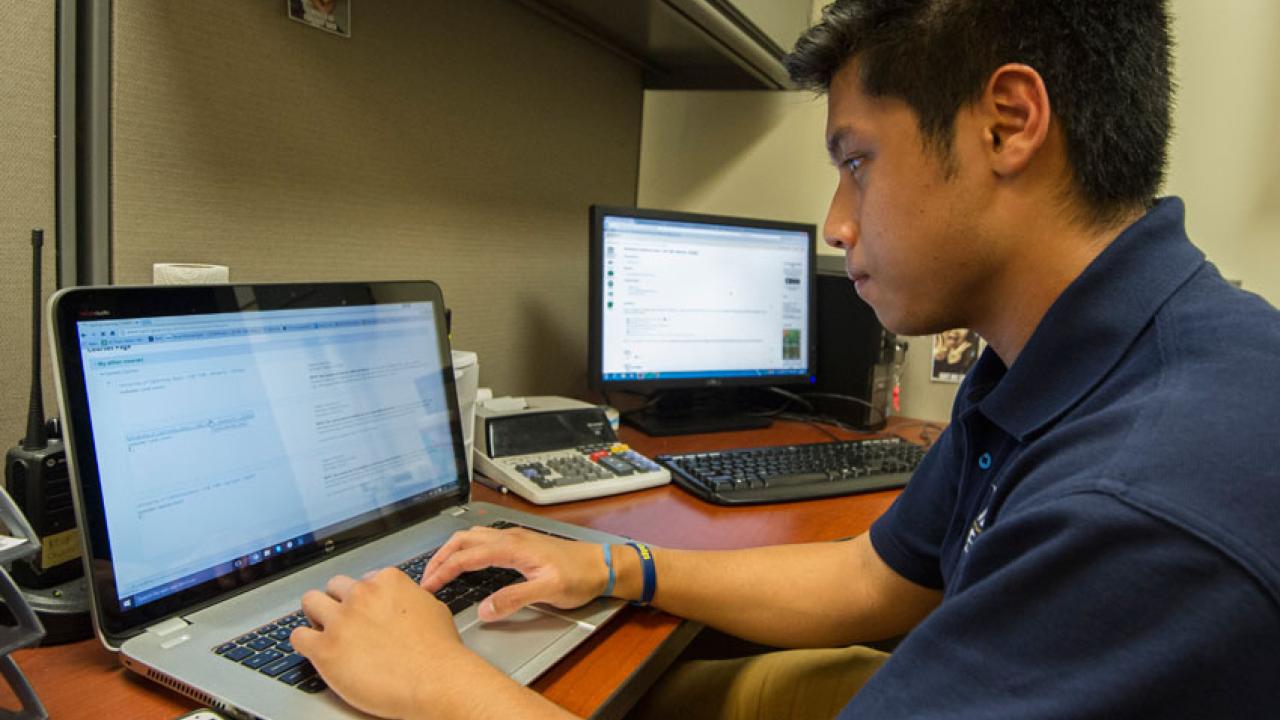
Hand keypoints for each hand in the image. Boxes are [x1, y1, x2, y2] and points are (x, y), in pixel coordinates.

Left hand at [291, 568, 484, 718]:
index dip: (365, 599)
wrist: (436, 680)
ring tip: (324, 632)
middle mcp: (361, 595)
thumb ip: (410, 599)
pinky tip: (314, 650)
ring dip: (316, 616)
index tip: (366, 613)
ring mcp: (341, 620)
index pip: (364, 580)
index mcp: (387, 581)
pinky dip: (304, 643)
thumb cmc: (439, 651)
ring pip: (310, 602)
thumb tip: (404, 604)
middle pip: (334, 586)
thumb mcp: (432, 608)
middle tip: (345, 622)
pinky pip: (298, 637)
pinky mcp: (325, 648)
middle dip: (338, 602)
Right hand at [421, 526, 608, 620]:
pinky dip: (467, 549)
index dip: (444, 570)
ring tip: (440, 568)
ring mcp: (516, 539)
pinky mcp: (522, 545)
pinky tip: (468, 561)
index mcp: (512, 547)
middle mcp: (510, 538)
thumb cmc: (580, 576)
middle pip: (464, 539)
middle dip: (441, 556)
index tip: (427, 586)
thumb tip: (484, 610)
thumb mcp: (548, 590)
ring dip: (453, 550)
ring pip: (474, 537)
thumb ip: (514, 599)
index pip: (467, 556)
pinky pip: (485, 541)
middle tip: (426, 576)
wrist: (602, 566)